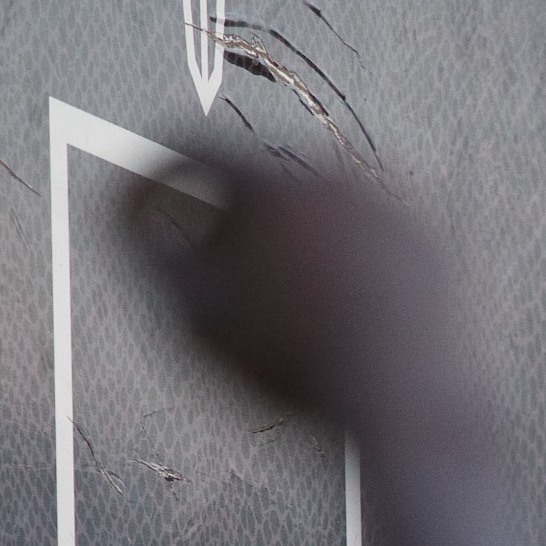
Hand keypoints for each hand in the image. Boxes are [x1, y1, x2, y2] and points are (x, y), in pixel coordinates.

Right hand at [124, 163, 462, 450]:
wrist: (400, 397)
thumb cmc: (290, 361)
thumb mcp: (194, 314)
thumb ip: (145, 251)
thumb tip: (123, 205)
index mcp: (266, 183)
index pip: (190, 148)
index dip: (153, 177)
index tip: (140, 209)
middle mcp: (329, 176)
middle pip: (256, 183)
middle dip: (228, 223)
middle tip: (224, 286)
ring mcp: (385, 204)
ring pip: (315, 214)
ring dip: (289, 246)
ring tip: (289, 315)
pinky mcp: (423, 238)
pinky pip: (365, 242)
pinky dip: (345, 268)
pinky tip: (339, 315)